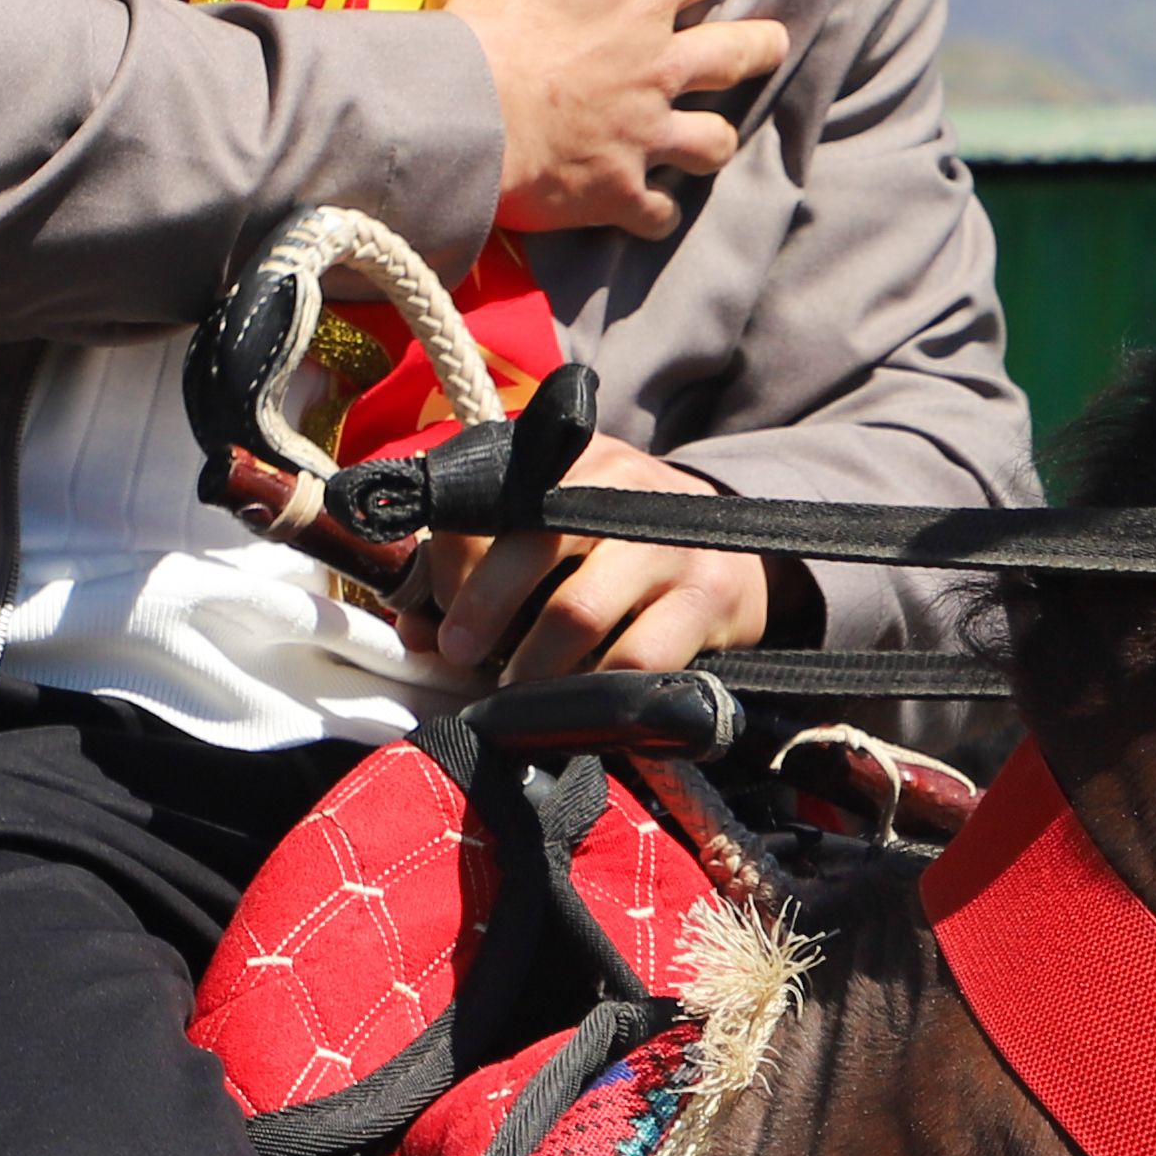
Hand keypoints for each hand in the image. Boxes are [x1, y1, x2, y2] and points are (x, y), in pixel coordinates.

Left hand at [422, 433, 778, 681]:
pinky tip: (580, 698)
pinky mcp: (708, 596)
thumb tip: (416, 630)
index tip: (438, 608)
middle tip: (461, 654)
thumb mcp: (555, 535)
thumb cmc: (618, 551)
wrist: (739, 556)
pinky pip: (635, 659)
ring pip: (577, 612)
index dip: (450, 558)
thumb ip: (478, 571)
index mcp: (569, 458)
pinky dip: (594, 689)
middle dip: (481, 608)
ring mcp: (669, 540)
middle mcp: (621, 484)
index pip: (490, 495)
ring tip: (517, 687)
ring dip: (533, 664)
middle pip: (532, 542)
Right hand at [440, 0, 789, 238]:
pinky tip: (657, 212)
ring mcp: (641, 133)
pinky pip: (654, 211)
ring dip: (715, 138)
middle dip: (759, 45)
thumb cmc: (489, 10)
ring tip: (719, 137)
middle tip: (775, 40)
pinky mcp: (614, 190)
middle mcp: (657, 68)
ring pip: (708, 142)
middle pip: (731, 56)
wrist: (462, 107)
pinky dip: (657, 212)